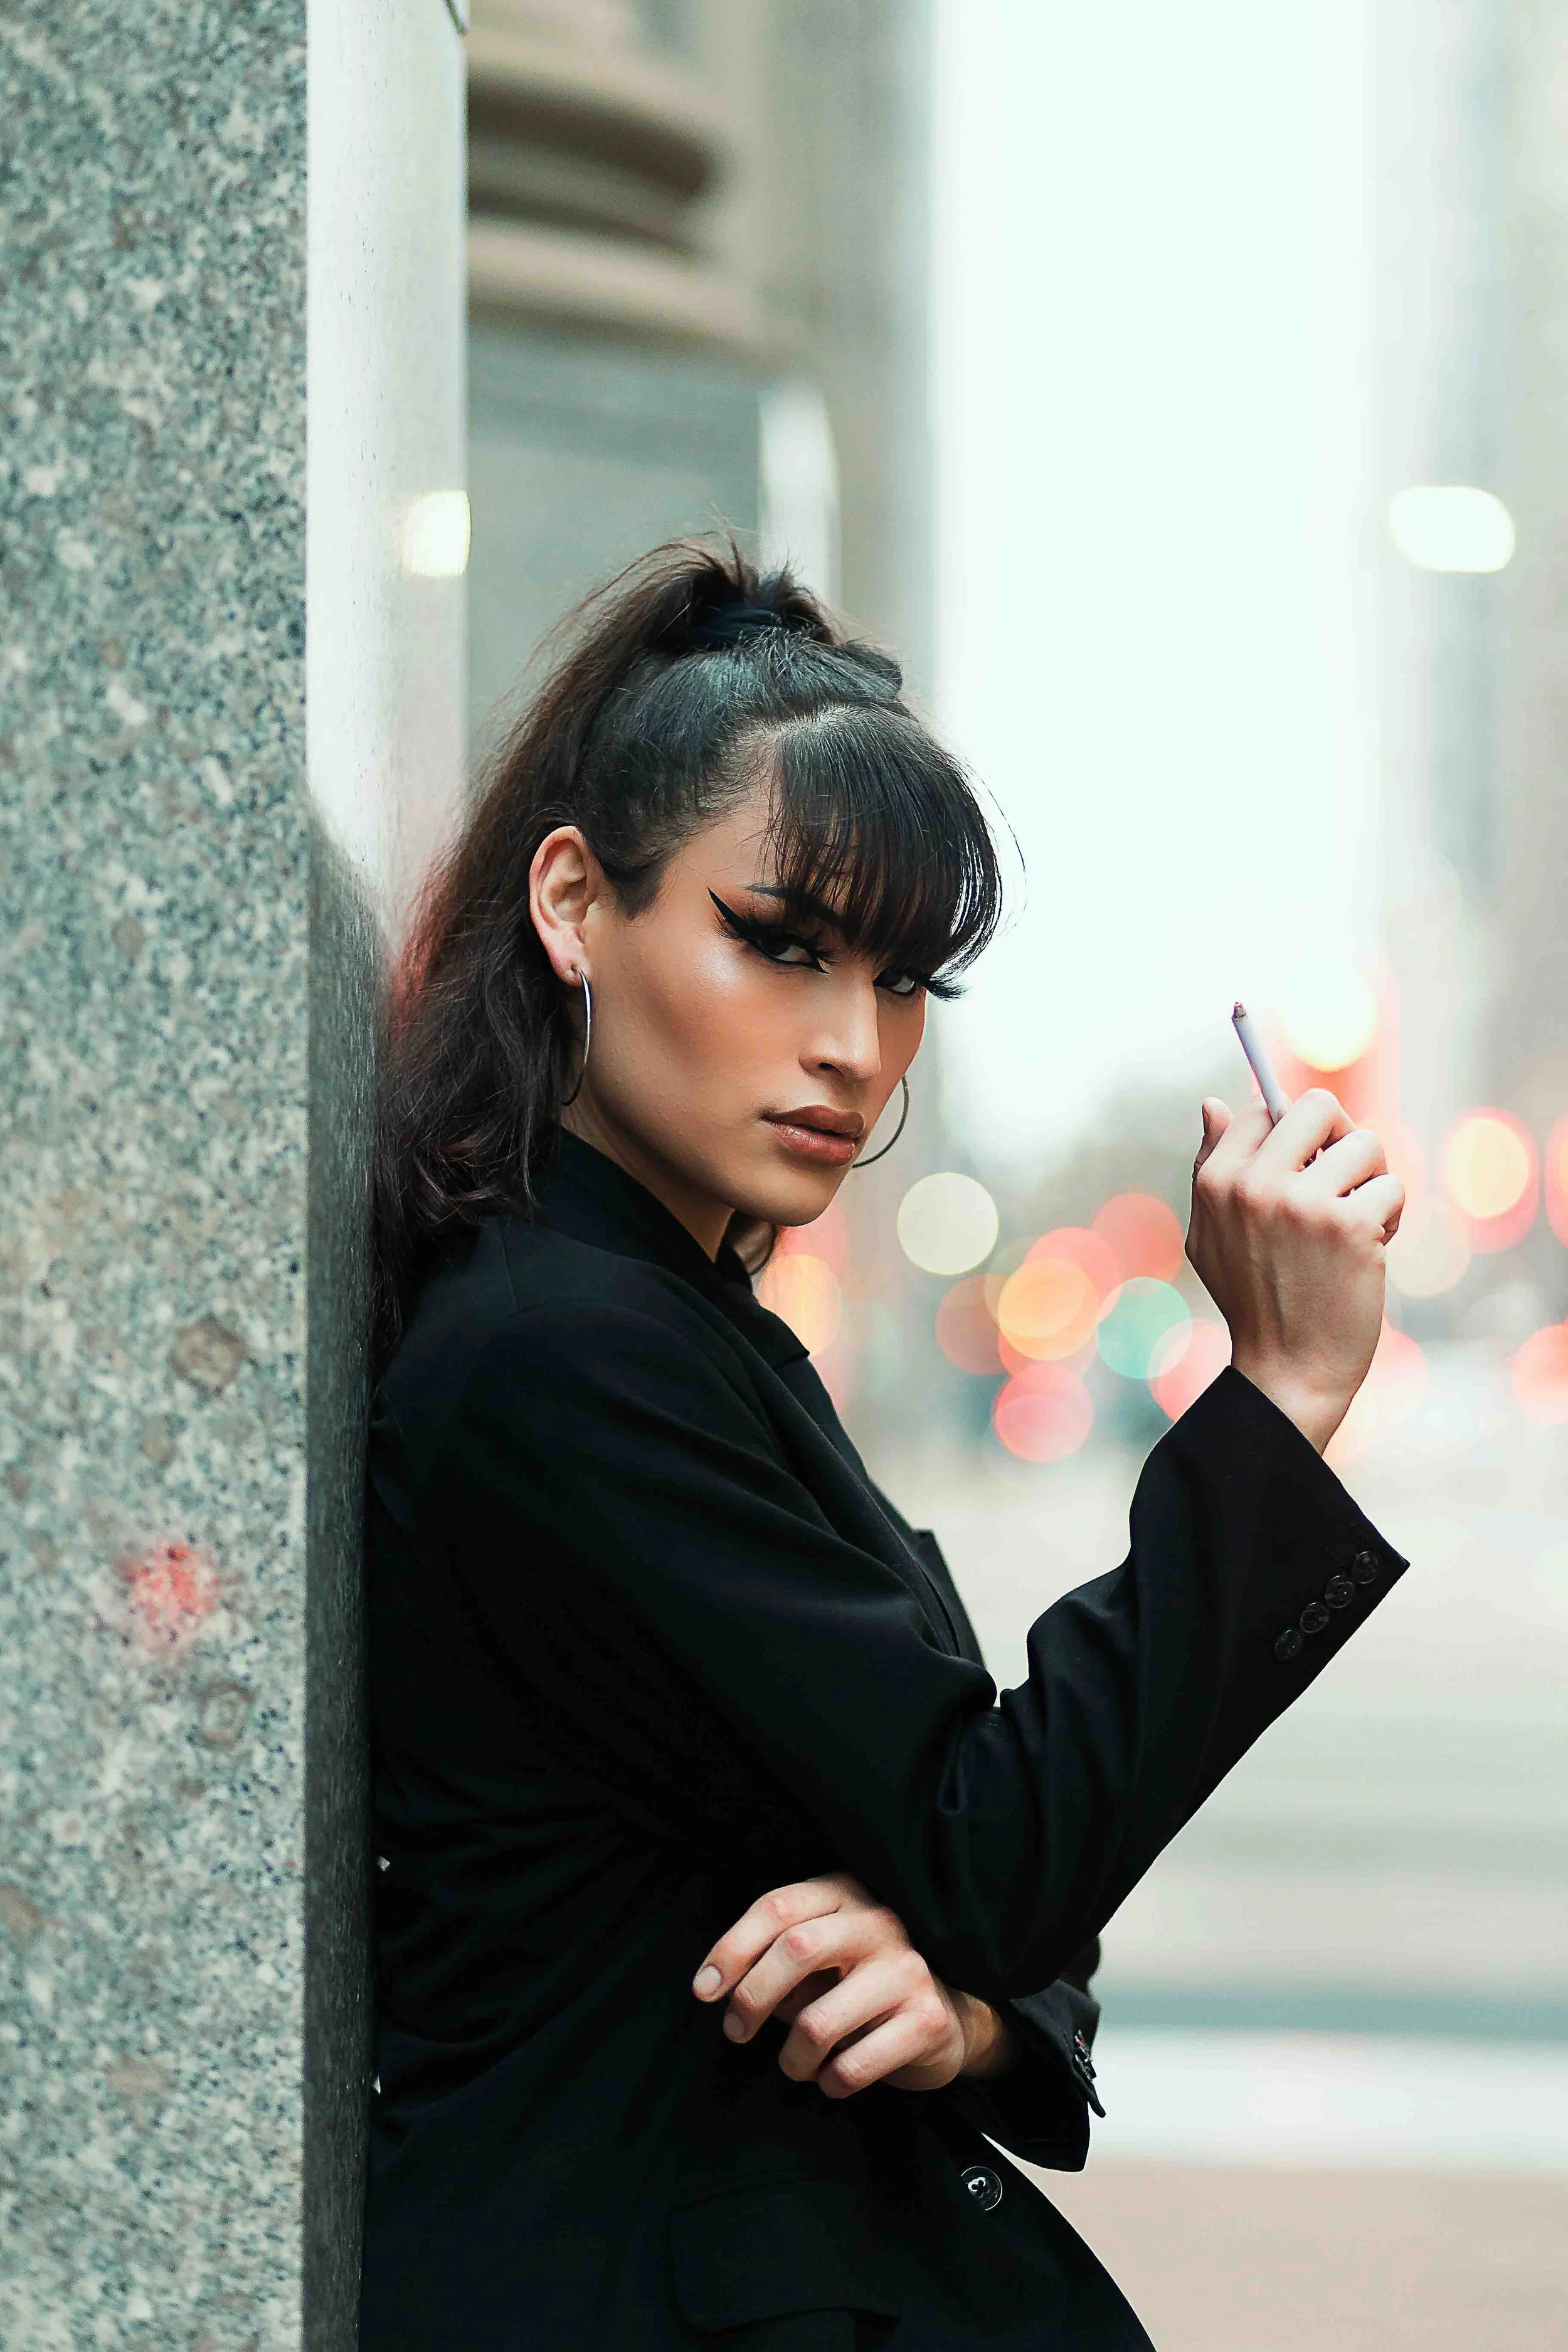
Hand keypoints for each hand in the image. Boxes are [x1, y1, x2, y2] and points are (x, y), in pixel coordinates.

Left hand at [691, 1872, 1014, 2097]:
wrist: (949, 2019)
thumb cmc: (861, 1986)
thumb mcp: (820, 1959)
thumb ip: (777, 1962)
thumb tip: (717, 1987)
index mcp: (845, 1895)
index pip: (777, 1907)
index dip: (731, 1948)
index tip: (703, 1989)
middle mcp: (880, 1922)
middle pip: (796, 1950)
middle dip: (752, 1998)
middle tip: (736, 2031)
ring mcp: (908, 1969)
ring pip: (818, 2022)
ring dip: (791, 2058)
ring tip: (796, 2064)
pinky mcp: (927, 2020)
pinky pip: (852, 2067)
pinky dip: (828, 2084)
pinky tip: (832, 2078)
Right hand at [1186, 1088, 1404, 1453]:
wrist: (1288, 1370)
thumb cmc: (1253, 1301)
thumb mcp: (1210, 1233)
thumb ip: (1212, 1167)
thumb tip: (1212, 1102)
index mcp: (1217, 1181)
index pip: (1260, 1107)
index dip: (1295, 1131)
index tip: (1308, 1161)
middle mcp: (1254, 1184)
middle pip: (1318, 1106)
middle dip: (1340, 1138)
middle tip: (1342, 1179)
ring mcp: (1302, 1203)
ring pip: (1366, 1145)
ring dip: (1371, 1183)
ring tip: (1354, 1226)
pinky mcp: (1349, 1225)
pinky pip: (1392, 1188)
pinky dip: (1390, 1220)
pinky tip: (1369, 1253)